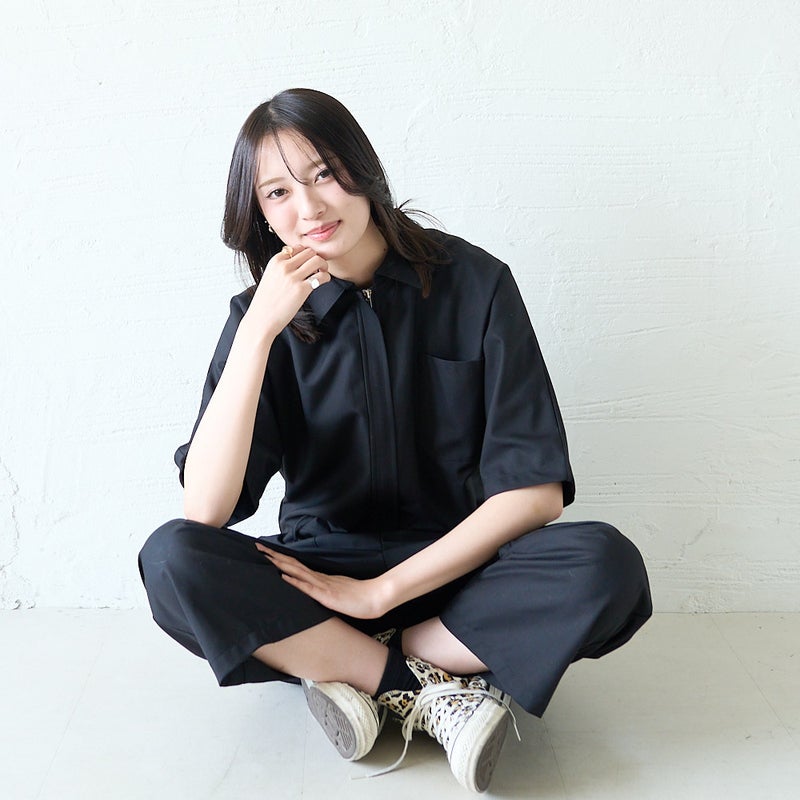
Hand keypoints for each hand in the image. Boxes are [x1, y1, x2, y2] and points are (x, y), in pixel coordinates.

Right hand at [249, 245, 330, 338]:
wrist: (262, 319)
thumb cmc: (267, 301)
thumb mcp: (270, 276)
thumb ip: (282, 267)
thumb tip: (299, 262)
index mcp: (275, 261)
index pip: (298, 248)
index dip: (306, 255)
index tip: (308, 263)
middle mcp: (284, 266)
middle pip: (309, 252)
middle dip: (316, 258)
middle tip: (319, 268)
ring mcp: (293, 277)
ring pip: (317, 260)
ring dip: (324, 265)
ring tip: (322, 273)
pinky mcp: (301, 289)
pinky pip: (321, 276)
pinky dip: (326, 277)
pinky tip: (324, 282)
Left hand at [255, 544, 390, 618]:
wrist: (375, 598)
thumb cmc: (359, 597)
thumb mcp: (337, 590)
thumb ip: (325, 587)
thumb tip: (311, 585)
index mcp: (320, 577)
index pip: (296, 565)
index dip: (280, 558)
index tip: (266, 551)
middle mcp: (319, 578)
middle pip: (293, 564)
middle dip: (274, 556)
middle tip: (258, 547)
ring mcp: (322, 585)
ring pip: (298, 572)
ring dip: (281, 564)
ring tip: (267, 557)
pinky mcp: (327, 595)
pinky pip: (308, 588)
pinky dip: (295, 582)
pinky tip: (285, 577)